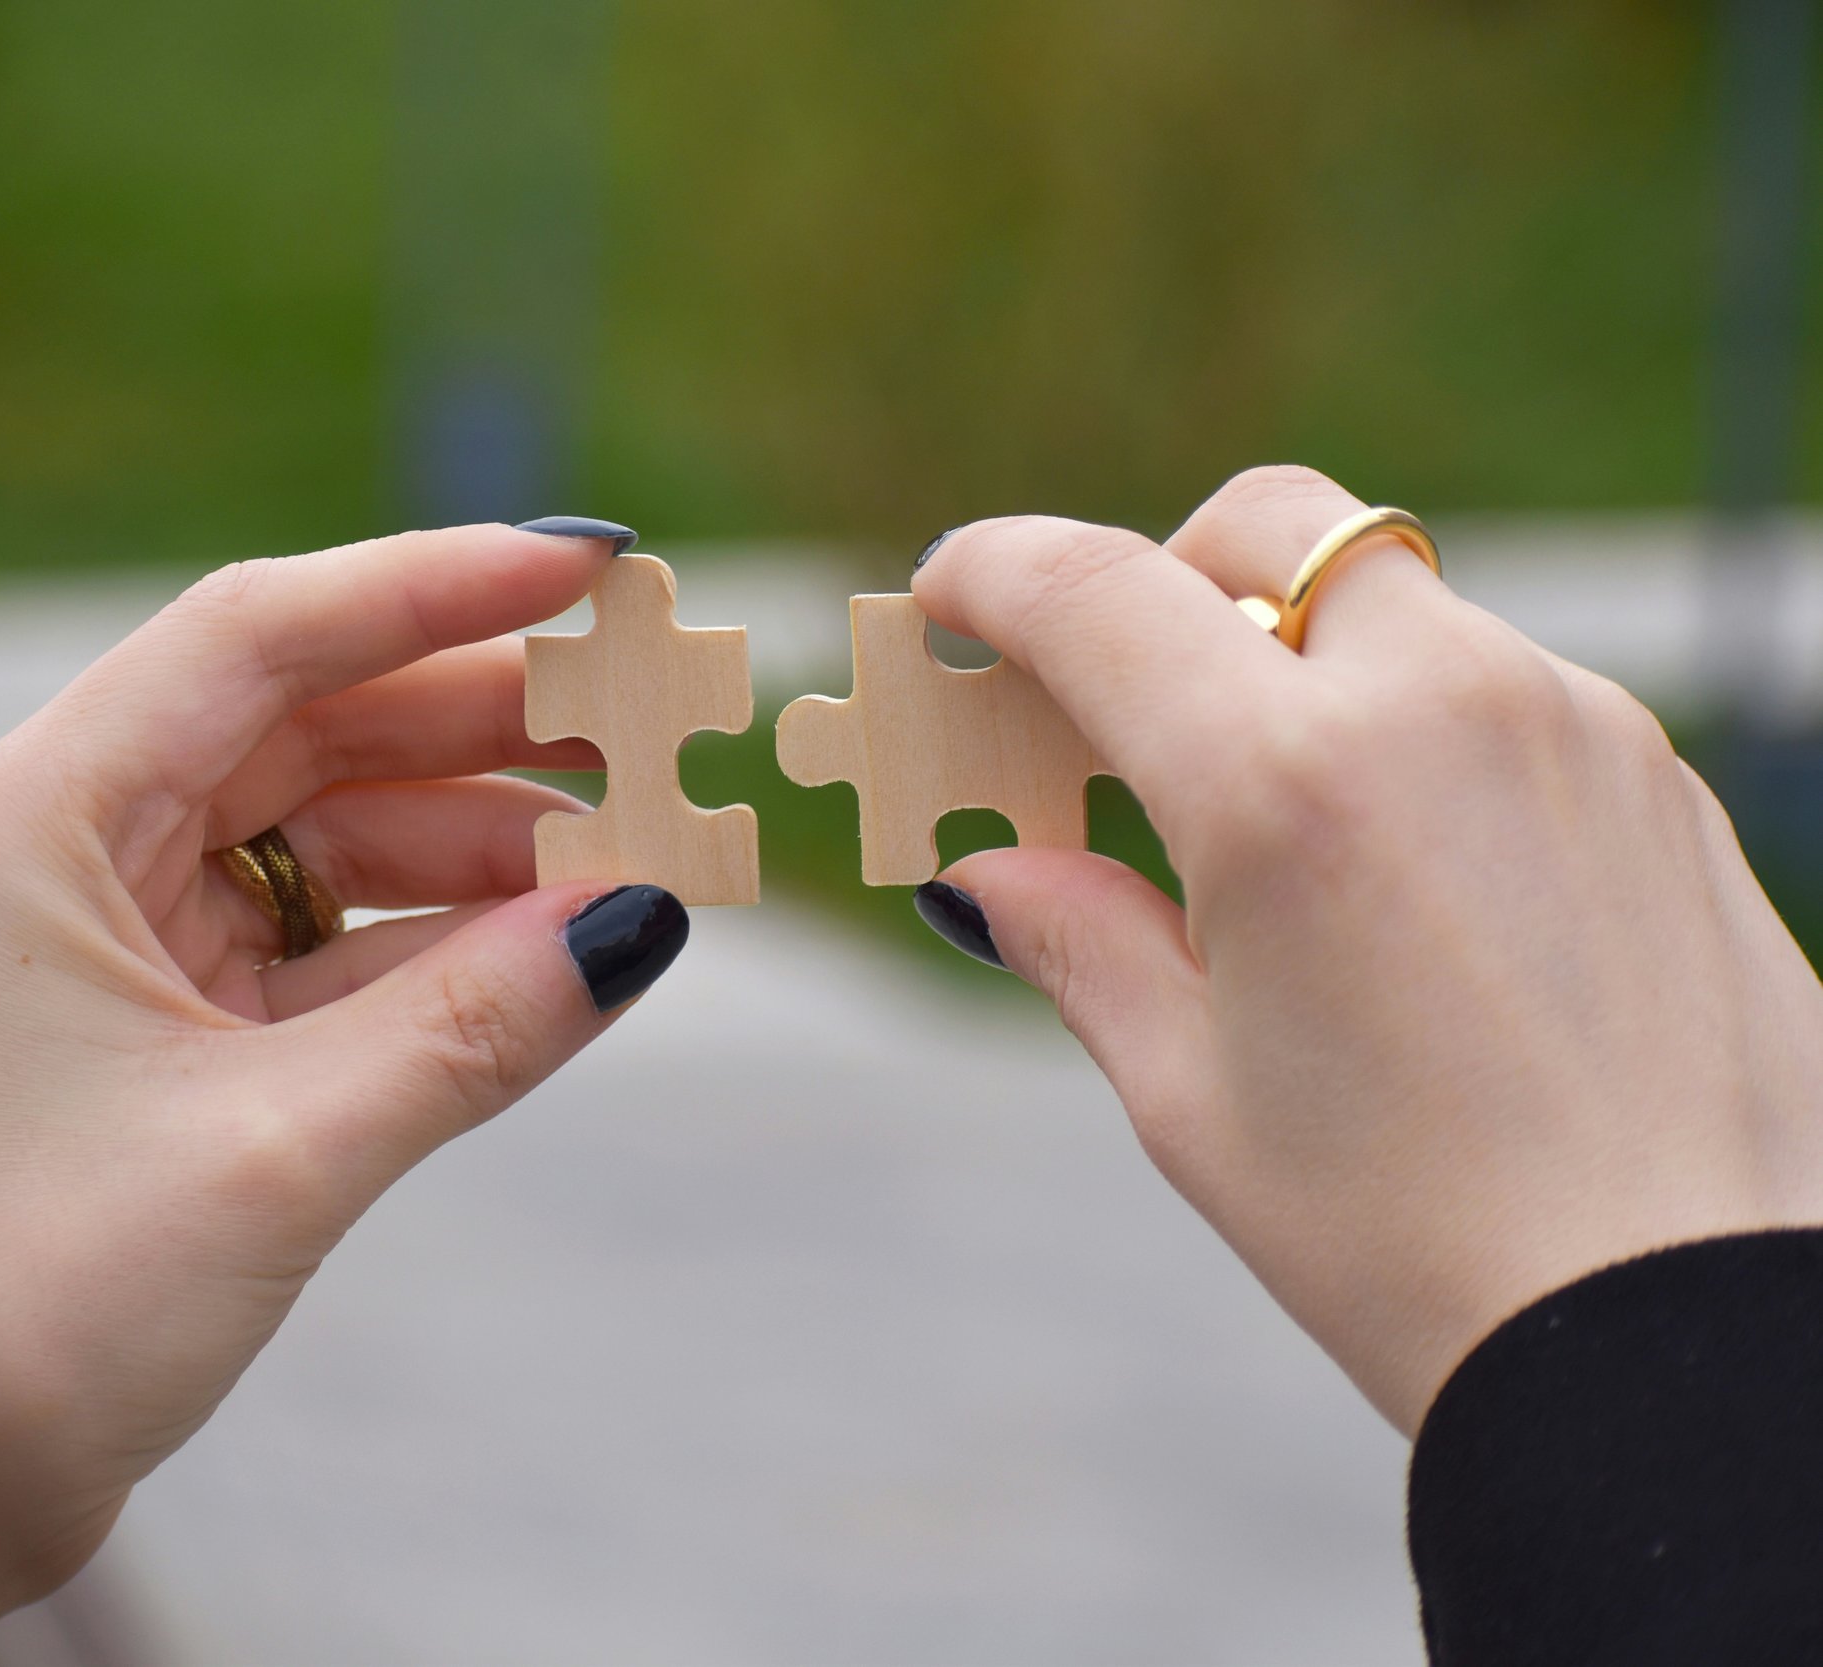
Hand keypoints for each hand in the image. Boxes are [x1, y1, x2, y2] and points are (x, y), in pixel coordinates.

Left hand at [0, 524, 689, 1621]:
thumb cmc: (33, 1311)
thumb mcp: (278, 1152)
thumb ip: (472, 1027)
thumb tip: (645, 917)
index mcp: (36, 820)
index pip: (256, 636)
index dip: (435, 585)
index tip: (593, 565)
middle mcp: (67, 844)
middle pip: (305, 719)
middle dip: (486, 718)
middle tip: (651, 714)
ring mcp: (116, 931)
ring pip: (327, 828)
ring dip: (479, 838)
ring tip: (631, 849)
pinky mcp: (163, 1019)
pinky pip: (326, 935)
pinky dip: (437, 936)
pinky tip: (550, 941)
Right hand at [912, 467, 1822, 1431]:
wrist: (1685, 1334)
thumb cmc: (1416, 1243)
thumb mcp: (1194, 1098)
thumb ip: (1078, 942)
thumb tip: (985, 871)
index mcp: (1287, 787)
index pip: (1096, 593)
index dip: (993, 574)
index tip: (951, 598)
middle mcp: (1441, 706)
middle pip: (1264, 526)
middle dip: (1164, 576)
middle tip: (1119, 705)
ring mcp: (1573, 724)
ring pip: (1395, 606)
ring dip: (1301, 662)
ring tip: (1274, 827)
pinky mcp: (1660, 778)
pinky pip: (1502, 690)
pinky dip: (1418, 728)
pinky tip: (1409, 880)